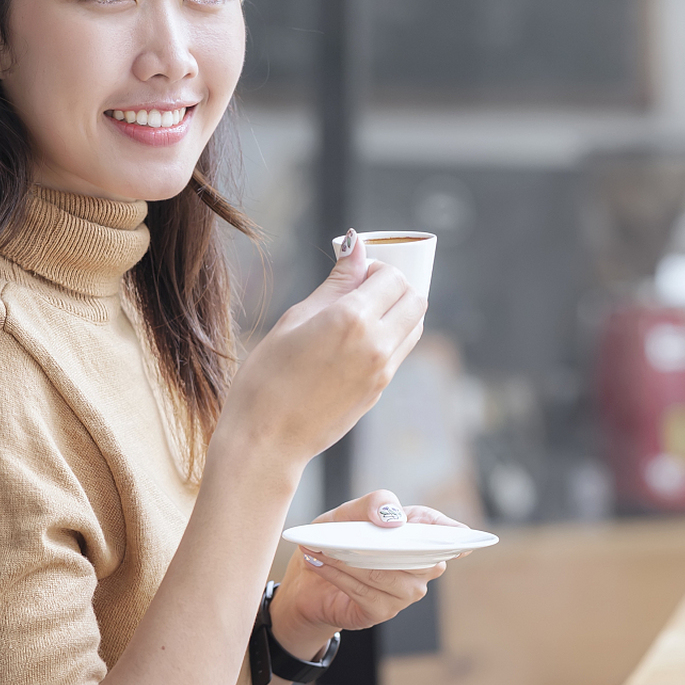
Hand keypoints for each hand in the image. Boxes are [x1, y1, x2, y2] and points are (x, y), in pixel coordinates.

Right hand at [220, 233, 426, 464]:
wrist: (267, 439)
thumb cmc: (267, 376)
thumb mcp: (295, 319)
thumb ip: (335, 283)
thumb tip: (356, 245)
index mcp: (352, 319)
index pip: (393, 278)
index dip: (377, 269)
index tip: (356, 274)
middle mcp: (377, 344)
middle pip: (416, 299)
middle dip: (395, 288)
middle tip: (363, 292)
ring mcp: (383, 371)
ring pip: (414, 327)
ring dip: (398, 313)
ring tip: (361, 316)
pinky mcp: (380, 390)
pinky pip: (400, 352)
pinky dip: (391, 337)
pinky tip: (356, 343)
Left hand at [269, 489, 468, 651]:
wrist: (306, 582)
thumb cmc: (336, 542)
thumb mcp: (348, 514)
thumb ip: (373, 503)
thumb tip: (395, 519)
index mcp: (416, 535)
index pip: (443, 531)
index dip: (453, 532)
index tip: (461, 535)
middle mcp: (420, 567)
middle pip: (418, 556)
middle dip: (384, 544)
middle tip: (352, 536)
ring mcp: (406, 592)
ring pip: (388, 575)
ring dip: (352, 561)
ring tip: (324, 549)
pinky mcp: (383, 611)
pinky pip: (365, 592)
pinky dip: (340, 576)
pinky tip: (322, 564)